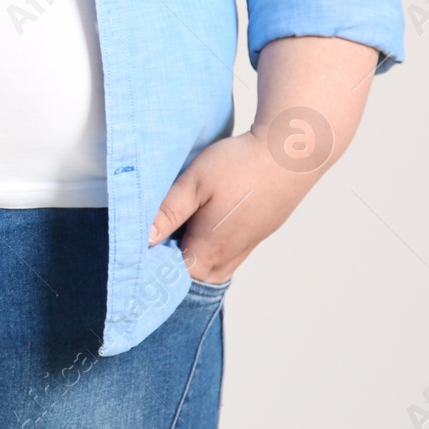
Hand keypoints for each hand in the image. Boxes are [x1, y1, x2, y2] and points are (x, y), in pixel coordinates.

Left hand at [147, 126, 320, 283]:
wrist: (291, 153)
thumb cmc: (239, 166)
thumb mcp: (193, 184)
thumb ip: (167, 213)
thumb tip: (142, 239)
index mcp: (210, 249)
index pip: (174, 275)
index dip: (153, 262)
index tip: (138, 243)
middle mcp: (230, 255)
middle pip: (192, 274)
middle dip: (171, 260)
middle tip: (155, 230)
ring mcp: (247, 245)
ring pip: (211, 264)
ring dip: (191, 252)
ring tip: (177, 223)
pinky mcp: (258, 233)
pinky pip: (227, 252)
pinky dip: (210, 244)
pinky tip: (202, 218)